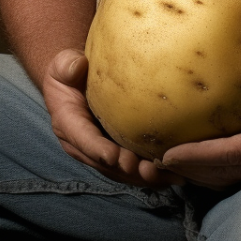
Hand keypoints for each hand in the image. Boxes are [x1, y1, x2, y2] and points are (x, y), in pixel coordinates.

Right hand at [42, 49, 185, 188]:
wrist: (76, 79)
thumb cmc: (71, 69)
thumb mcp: (64, 63)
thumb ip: (66, 65)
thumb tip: (76, 66)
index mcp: (68, 124)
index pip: (83, 139)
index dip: (97, 149)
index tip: (114, 155)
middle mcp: (83, 145)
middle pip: (106, 163)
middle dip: (127, 170)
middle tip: (147, 170)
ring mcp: (101, 151)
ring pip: (122, 171)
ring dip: (143, 177)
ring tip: (166, 176)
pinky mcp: (118, 151)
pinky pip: (134, 167)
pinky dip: (153, 173)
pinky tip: (176, 173)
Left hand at [159, 56, 240, 188]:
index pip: (224, 154)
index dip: (193, 156)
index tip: (164, 155)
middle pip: (217, 173)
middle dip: (184, 170)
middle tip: (150, 162)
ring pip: (223, 179)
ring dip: (194, 175)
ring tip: (166, 166)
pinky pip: (234, 177)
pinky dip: (212, 174)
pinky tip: (197, 165)